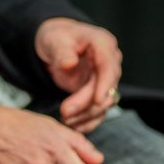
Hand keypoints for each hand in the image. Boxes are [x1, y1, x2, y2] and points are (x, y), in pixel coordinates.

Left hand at [35, 17, 122, 131]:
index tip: (96, 101)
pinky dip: (87, 120)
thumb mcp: (54, 39)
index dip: (104, 85)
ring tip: (65, 120)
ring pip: (104, 103)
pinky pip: (98, 111)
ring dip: (85, 115)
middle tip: (65, 112)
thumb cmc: (56, 37)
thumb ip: (61, 51)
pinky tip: (75, 125)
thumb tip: (69, 63)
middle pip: (106, 89)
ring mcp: (106, 79)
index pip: (109, 67)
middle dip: (86, 104)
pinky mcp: (100, 92)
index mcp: (102, 43)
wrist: (54, 44)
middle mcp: (109, 62)